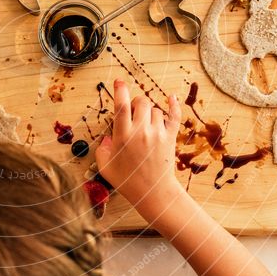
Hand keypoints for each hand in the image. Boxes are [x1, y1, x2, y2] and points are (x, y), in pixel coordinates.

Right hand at [95, 79, 181, 205]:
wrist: (153, 193)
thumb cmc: (127, 182)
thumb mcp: (105, 166)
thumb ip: (102, 149)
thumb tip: (107, 138)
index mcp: (123, 137)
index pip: (121, 106)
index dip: (120, 90)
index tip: (118, 82)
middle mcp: (141, 132)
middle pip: (141, 102)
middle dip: (135, 102)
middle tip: (133, 112)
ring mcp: (157, 134)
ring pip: (155, 109)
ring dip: (149, 111)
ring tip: (145, 124)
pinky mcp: (170, 138)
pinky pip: (174, 116)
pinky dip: (173, 105)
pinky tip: (171, 97)